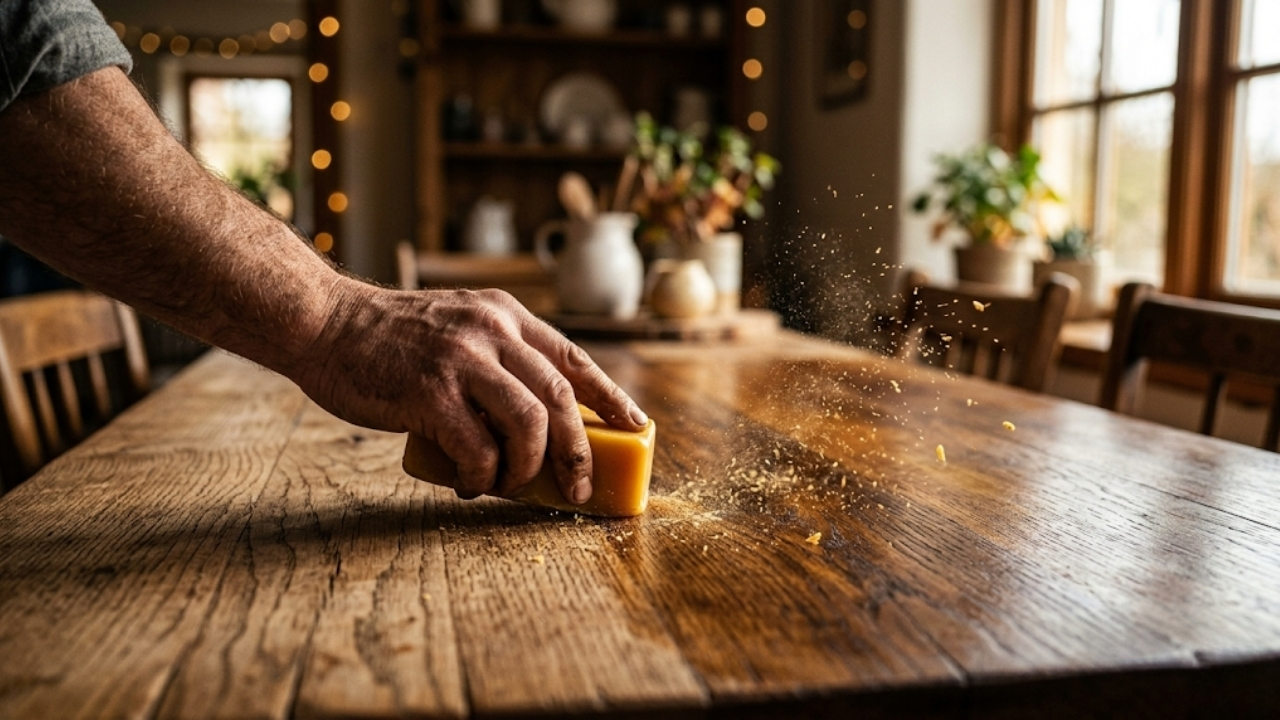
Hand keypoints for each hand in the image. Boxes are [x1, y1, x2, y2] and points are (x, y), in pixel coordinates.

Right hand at [292, 278, 647, 503]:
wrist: (322, 322)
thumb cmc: (386, 340)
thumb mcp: (456, 328)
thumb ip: (495, 359)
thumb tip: (533, 428)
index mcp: (504, 316)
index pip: (575, 360)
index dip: (611, 399)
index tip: (635, 427)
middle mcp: (491, 332)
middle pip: (561, 398)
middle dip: (579, 451)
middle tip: (579, 487)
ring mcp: (461, 360)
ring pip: (530, 424)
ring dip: (530, 468)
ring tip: (511, 488)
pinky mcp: (430, 392)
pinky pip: (478, 448)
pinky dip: (483, 477)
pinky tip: (471, 486)